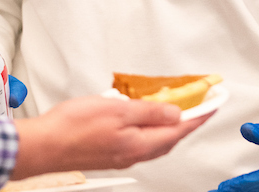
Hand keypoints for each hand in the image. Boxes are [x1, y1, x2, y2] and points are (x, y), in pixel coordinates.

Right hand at [10, 94, 211, 179]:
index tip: (214, 103)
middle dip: (186, 121)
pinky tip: (140, 117)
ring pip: (153, 140)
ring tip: (173, 107)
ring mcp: (121, 156)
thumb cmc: (73, 128)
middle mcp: (134, 154)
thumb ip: (149, 113)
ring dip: (166, 124)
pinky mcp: (109, 153)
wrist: (43, 146)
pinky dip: (147, 127)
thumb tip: (176, 114)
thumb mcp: (117, 111)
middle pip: (169, 138)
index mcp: (140, 144)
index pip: (180, 129)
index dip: (200, 115)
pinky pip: (138, 140)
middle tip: (199, 104)